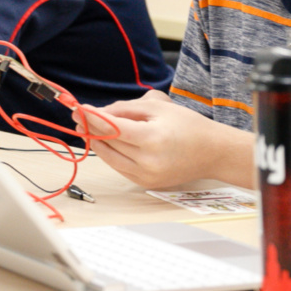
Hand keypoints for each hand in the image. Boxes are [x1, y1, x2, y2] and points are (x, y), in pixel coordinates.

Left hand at [74, 89, 254, 188]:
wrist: (213, 152)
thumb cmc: (189, 125)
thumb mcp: (159, 108)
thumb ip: (127, 109)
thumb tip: (99, 114)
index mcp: (152, 138)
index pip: (112, 128)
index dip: (92, 118)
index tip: (78, 108)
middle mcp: (148, 160)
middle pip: (109, 143)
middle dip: (91, 128)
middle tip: (78, 116)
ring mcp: (146, 175)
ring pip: (110, 158)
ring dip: (96, 143)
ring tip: (86, 129)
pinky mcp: (146, 183)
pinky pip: (120, 167)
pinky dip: (110, 155)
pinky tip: (104, 143)